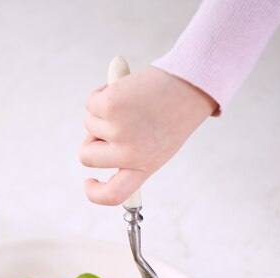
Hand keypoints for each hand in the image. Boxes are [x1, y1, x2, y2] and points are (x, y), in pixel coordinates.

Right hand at [80, 66, 217, 204]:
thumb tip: (94, 149)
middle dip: (91, 140)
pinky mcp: (111, 105)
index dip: (95, 193)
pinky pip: (91, 103)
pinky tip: (124, 89)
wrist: (192, 81)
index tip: (89, 182)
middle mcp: (130, 154)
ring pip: (90, 125)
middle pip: (87, 157)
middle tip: (109, 125)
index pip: (113, 195)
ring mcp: (118, 130)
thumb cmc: (175, 113)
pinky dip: (101, 93)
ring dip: (102, 113)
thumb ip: (128, 157)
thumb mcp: (158, 146)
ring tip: (130, 103)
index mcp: (143, 167)